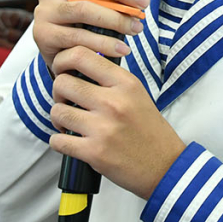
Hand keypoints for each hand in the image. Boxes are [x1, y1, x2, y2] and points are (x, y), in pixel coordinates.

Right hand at [33, 0, 167, 71]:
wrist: (67, 53)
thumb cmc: (94, 16)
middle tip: (144, 3)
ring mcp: (44, 9)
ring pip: (82, 9)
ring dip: (115, 19)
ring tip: (137, 29)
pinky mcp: (43, 34)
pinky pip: (76, 36)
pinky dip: (104, 43)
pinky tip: (122, 49)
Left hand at [48, 48, 185, 198]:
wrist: (164, 166)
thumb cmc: (148, 130)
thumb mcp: (137, 94)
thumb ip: (110, 79)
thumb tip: (78, 66)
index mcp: (125, 83)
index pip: (81, 55)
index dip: (63, 60)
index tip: (62, 69)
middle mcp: (114, 102)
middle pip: (63, 83)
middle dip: (58, 92)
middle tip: (66, 101)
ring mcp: (103, 128)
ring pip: (58, 111)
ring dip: (58, 118)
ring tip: (69, 123)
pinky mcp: (94, 152)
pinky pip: (58, 140)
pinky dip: (59, 141)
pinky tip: (69, 140)